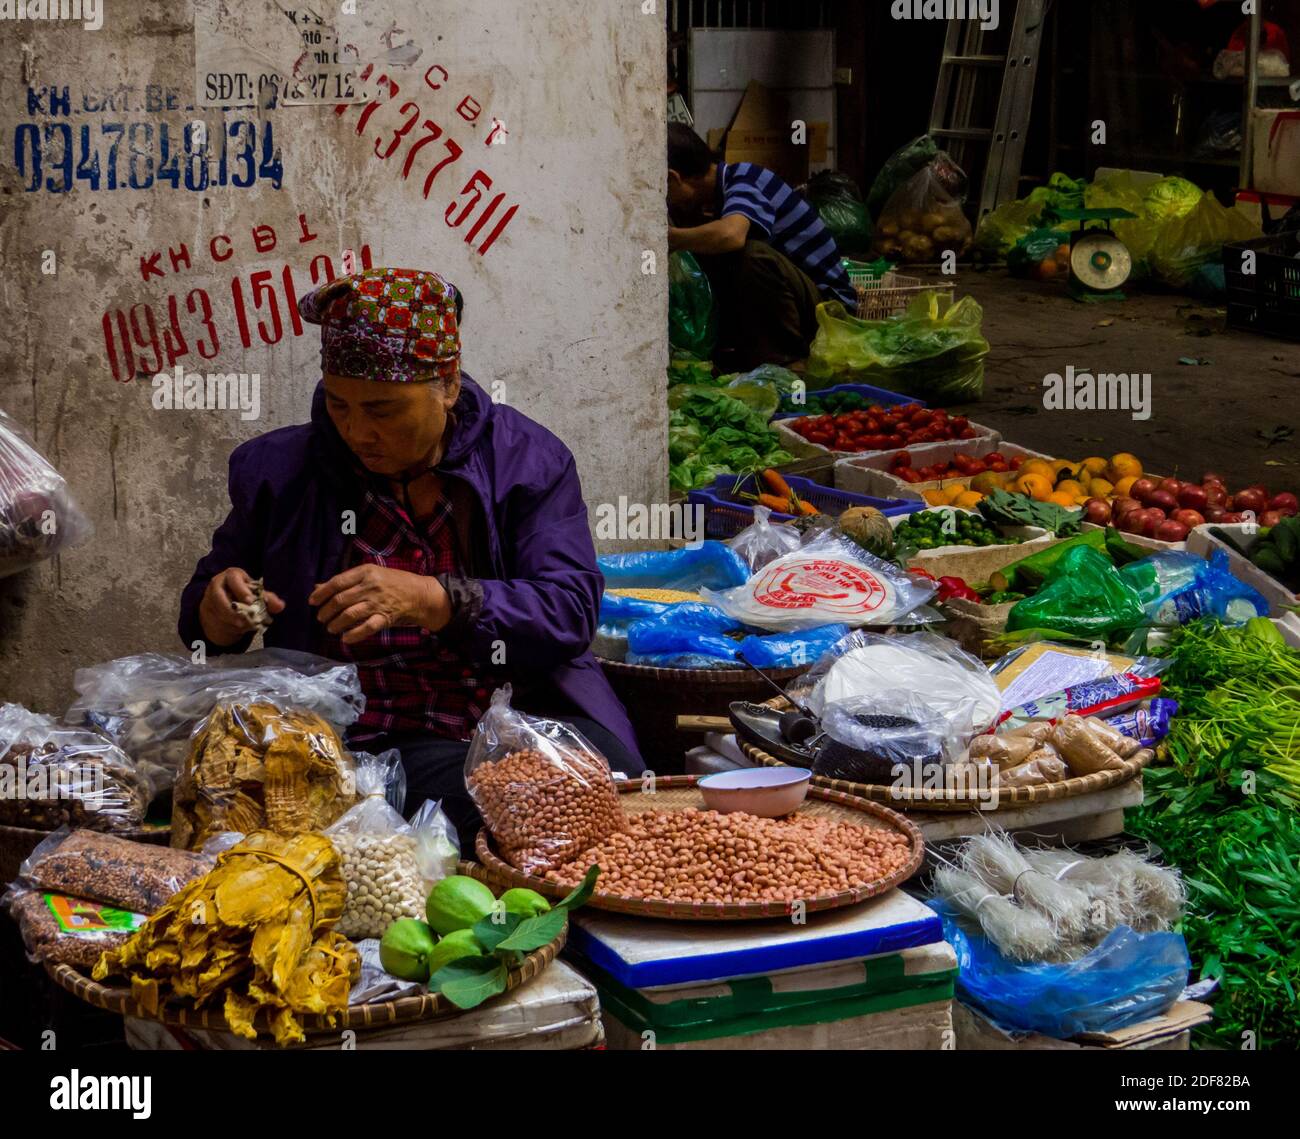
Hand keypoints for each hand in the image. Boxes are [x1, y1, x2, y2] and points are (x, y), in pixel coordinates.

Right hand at [199, 568, 285, 646]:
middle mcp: (218, 585)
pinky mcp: (207, 611)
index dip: (242, 590)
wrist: (227, 602)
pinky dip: (227, 626)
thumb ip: (269, 599)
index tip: (250, 601)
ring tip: (243, 626)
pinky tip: (238, 629)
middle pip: (219, 597)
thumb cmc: (245, 594)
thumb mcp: (257, 594)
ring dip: (230, 620)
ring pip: (217, 611)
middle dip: (231, 610)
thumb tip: (280, 606)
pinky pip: (215, 620)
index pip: (234, 579)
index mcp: (232, 575)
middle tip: (243, 620)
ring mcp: (209, 598)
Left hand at [309, 564, 451, 645]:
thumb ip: (345, 581)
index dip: (321, 593)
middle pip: (340, 600)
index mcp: (365, 572)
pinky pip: (366, 628)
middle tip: (321, 618)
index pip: (337, 582)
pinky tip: (345, 638)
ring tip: (331, 628)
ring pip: (349, 615)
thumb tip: (318, 586)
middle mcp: (370, 586)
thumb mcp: (370, 575)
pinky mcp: (386, 617)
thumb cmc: (393, 582)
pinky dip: (354, 635)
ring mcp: (378, 602)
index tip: (312, 602)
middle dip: (326, 611)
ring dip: (336, 624)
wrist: (420, 594)